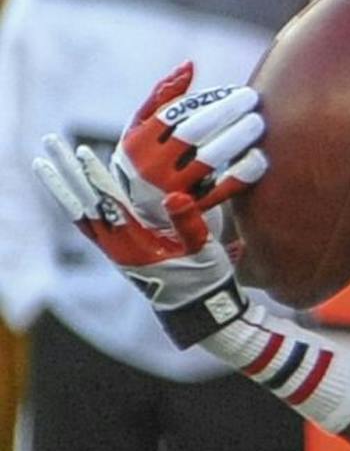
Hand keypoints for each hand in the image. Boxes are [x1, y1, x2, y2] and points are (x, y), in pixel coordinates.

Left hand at [35, 135, 247, 348]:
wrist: (196, 308)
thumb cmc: (203, 278)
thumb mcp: (203, 250)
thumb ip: (189, 223)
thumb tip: (175, 195)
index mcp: (134, 243)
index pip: (109, 202)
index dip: (96, 176)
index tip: (82, 152)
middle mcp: (115, 245)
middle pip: (83, 203)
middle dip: (66, 172)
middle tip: (50, 142)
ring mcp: (112, 249)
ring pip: (79, 212)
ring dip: (62, 185)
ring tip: (46, 161)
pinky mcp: (116, 251)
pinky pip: (87, 224)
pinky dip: (76, 203)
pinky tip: (71, 191)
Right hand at [111, 61, 266, 229]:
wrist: (141, 215)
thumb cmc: (146, 158)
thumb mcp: (141, 129)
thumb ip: (162, 97)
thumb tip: (189, 65)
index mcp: (138, 143)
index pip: (173, 114)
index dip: (206, 99)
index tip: (233, 90)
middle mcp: (151, 167)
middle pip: (192, 133)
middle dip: (225, 113)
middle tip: (253, 99)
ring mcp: (173, 190)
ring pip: (209, 159)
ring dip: (237, 137)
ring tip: (259, 122)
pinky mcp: (195, 209)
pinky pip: (223, 189)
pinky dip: (243, 172)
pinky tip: (261, 156)